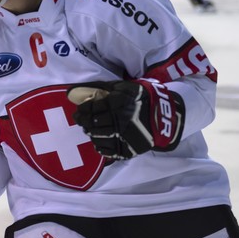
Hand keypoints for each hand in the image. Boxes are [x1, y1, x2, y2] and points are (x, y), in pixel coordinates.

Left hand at [67, 78, 184, 159]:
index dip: (83, 109)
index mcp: (120, 103)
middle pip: (93, 123)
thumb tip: (74, 90)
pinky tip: (98, 140)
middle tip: (79, 119)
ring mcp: (124, 137)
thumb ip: (101, 87)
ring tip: (88, 128)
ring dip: (90, 132)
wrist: (164, 116)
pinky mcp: (128, 149)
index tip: (80, 109)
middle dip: (83, 120)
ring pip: (98, 137)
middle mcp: (121, 120)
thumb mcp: (124, 87)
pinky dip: (99, 145)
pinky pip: (107, 151)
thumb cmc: (140, 98)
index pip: (93, 108)